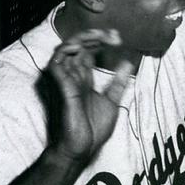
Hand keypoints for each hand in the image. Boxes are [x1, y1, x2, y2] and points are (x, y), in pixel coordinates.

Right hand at [46, 28, 133, 161]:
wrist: (82, 149)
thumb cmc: (92, 130)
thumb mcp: (111, 102)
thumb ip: (117, 84)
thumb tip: (128, 64)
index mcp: (83, 79)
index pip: (87, 52)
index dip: (99, 41)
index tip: (117, 38)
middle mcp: (72, 77)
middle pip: (77, 47)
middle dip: (93, 36)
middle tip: (113, 35)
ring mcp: (65, 81)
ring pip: (64, 50)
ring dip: (81, 39)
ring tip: (100, 36)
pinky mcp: (61, 88)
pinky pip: (56, 64)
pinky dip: (67, 52)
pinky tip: (83, 47)